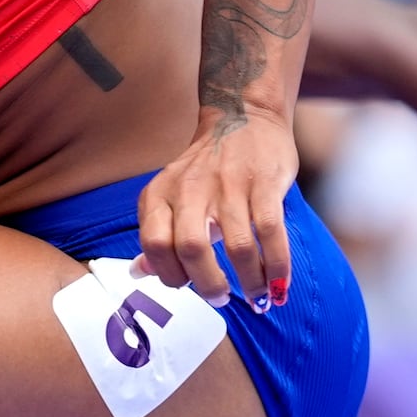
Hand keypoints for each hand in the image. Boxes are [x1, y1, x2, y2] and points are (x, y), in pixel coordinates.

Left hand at [136, 113, 296, 308]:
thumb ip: (157, 234)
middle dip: (208, 283)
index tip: (187, 287)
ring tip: (257, 298)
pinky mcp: (264, 183)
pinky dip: (277, 265)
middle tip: (220, 299)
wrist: (242, 116)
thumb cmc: (204, 168)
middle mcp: (190, 189)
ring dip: (249, 280)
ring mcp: (229, 185)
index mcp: (160, 194)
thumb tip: (138, 273)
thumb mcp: (170, 195)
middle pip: (190, 248)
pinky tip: (278, 283)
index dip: (168, 273)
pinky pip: (271, 232)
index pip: (153, 243)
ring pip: (237, 245)